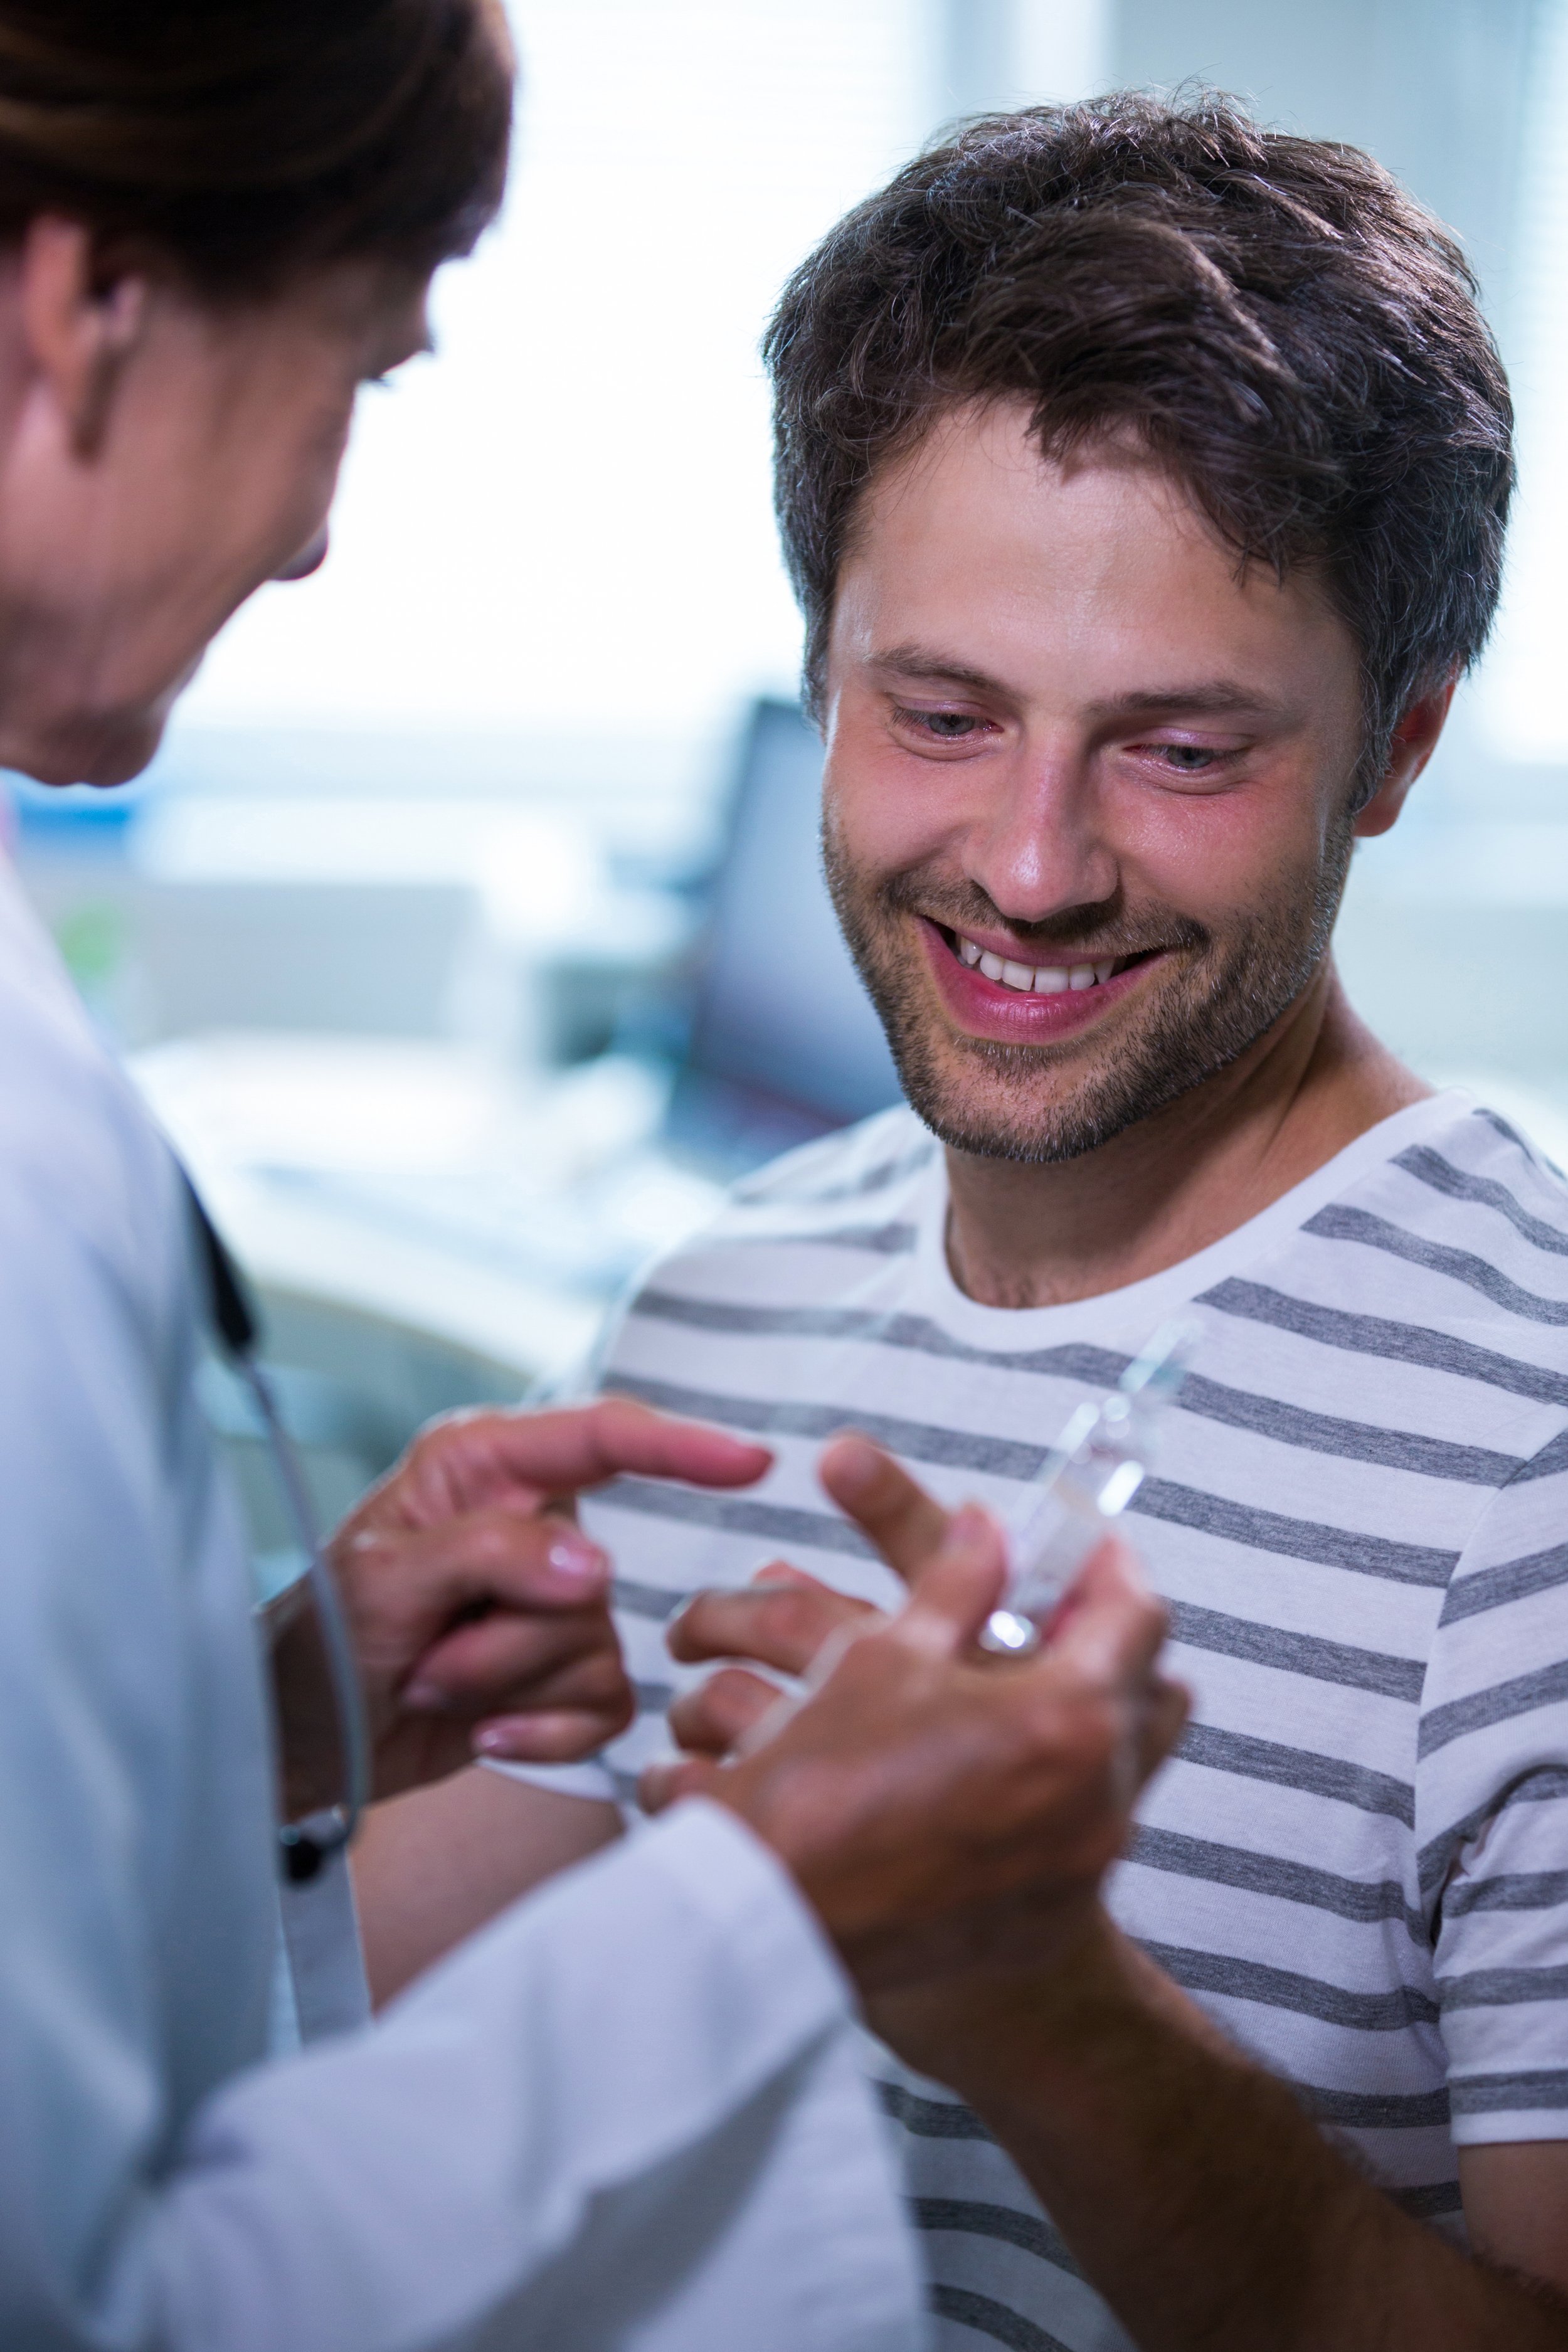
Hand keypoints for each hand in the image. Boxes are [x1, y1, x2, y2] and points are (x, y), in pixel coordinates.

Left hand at [269, 1398, 770, 1815]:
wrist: (303, 1747)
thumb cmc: (318, 1640)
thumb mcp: (383, 1580)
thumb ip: (490, 1554)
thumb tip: (594, 1568)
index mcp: (484, 1467)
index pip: (602, 1438)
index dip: (681, 1446)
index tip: (750, 1462)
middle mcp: (531, 1524)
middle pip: (589, 1578)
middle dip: (504, 1633)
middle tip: (422, 1649)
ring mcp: (554, 1604)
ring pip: (596, 1649)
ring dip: (503, 1683)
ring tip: (432, 1682)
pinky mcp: (566, 1677)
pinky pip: (605, 1708)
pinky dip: (539, 1732)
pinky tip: (479, 1730)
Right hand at [643, 1440, 1186, 1995]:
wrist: (773, 1921)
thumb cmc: (819, 1787)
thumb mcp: (885, 1654)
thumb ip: (957, 1581)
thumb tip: (987, 1530)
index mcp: (1069, 1721)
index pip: (1135, 1614)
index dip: (1104, 1563)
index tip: (1077, 1543)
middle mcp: (1098, 1803)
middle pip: (1153, 1693)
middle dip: (1109, 1641)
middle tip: (1056, 1609)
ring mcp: (1081, 1869)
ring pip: (1125, 1765)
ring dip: (1088, 1714)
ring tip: (1019, 1685)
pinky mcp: (1052, 1918)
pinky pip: (1087, 1829)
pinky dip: (1061, 1784)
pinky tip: (994, 1764)